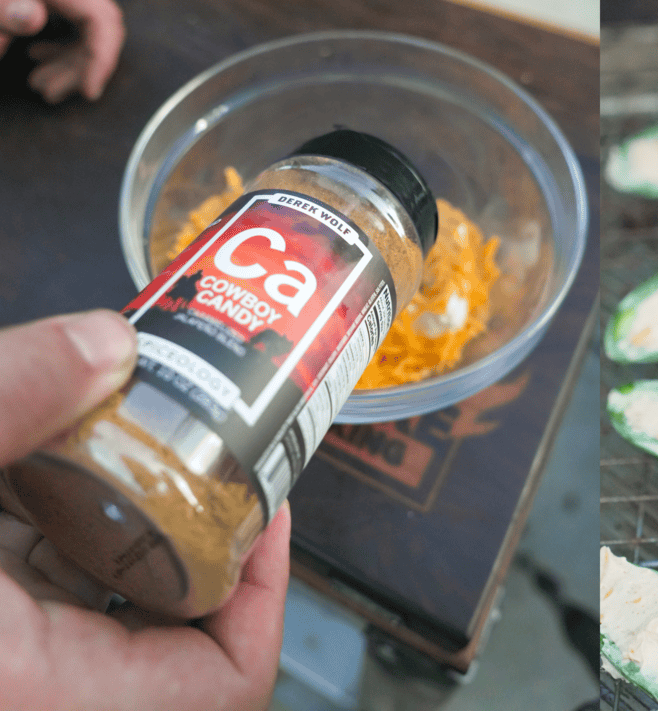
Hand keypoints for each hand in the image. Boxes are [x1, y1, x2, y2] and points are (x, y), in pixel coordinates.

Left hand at [0, 0, 124, 102]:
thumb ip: (5, 10)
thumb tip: (33, 16)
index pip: (99, 16)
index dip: (101, 56)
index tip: (87, 91)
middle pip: (101, 27)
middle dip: (84, 65)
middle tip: (51, 93)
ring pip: (90, 33)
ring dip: (72, 65)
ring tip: (41, 86)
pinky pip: (77, 30)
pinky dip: (64, 53)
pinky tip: (38, 61)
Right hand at [0, 310, 289, 710]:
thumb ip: (8, 398)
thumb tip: (109, 344)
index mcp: (35, 694)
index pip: (221, 687)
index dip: (269, 595)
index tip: (269, 509)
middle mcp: (30, 706)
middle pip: (175, 650)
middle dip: (197, 545)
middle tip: (208, 462)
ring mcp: (9, 683)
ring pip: (106, 629)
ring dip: (127, 542)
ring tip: (135, 454)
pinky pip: (46, 616)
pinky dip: (61, 547)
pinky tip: (49, 475)